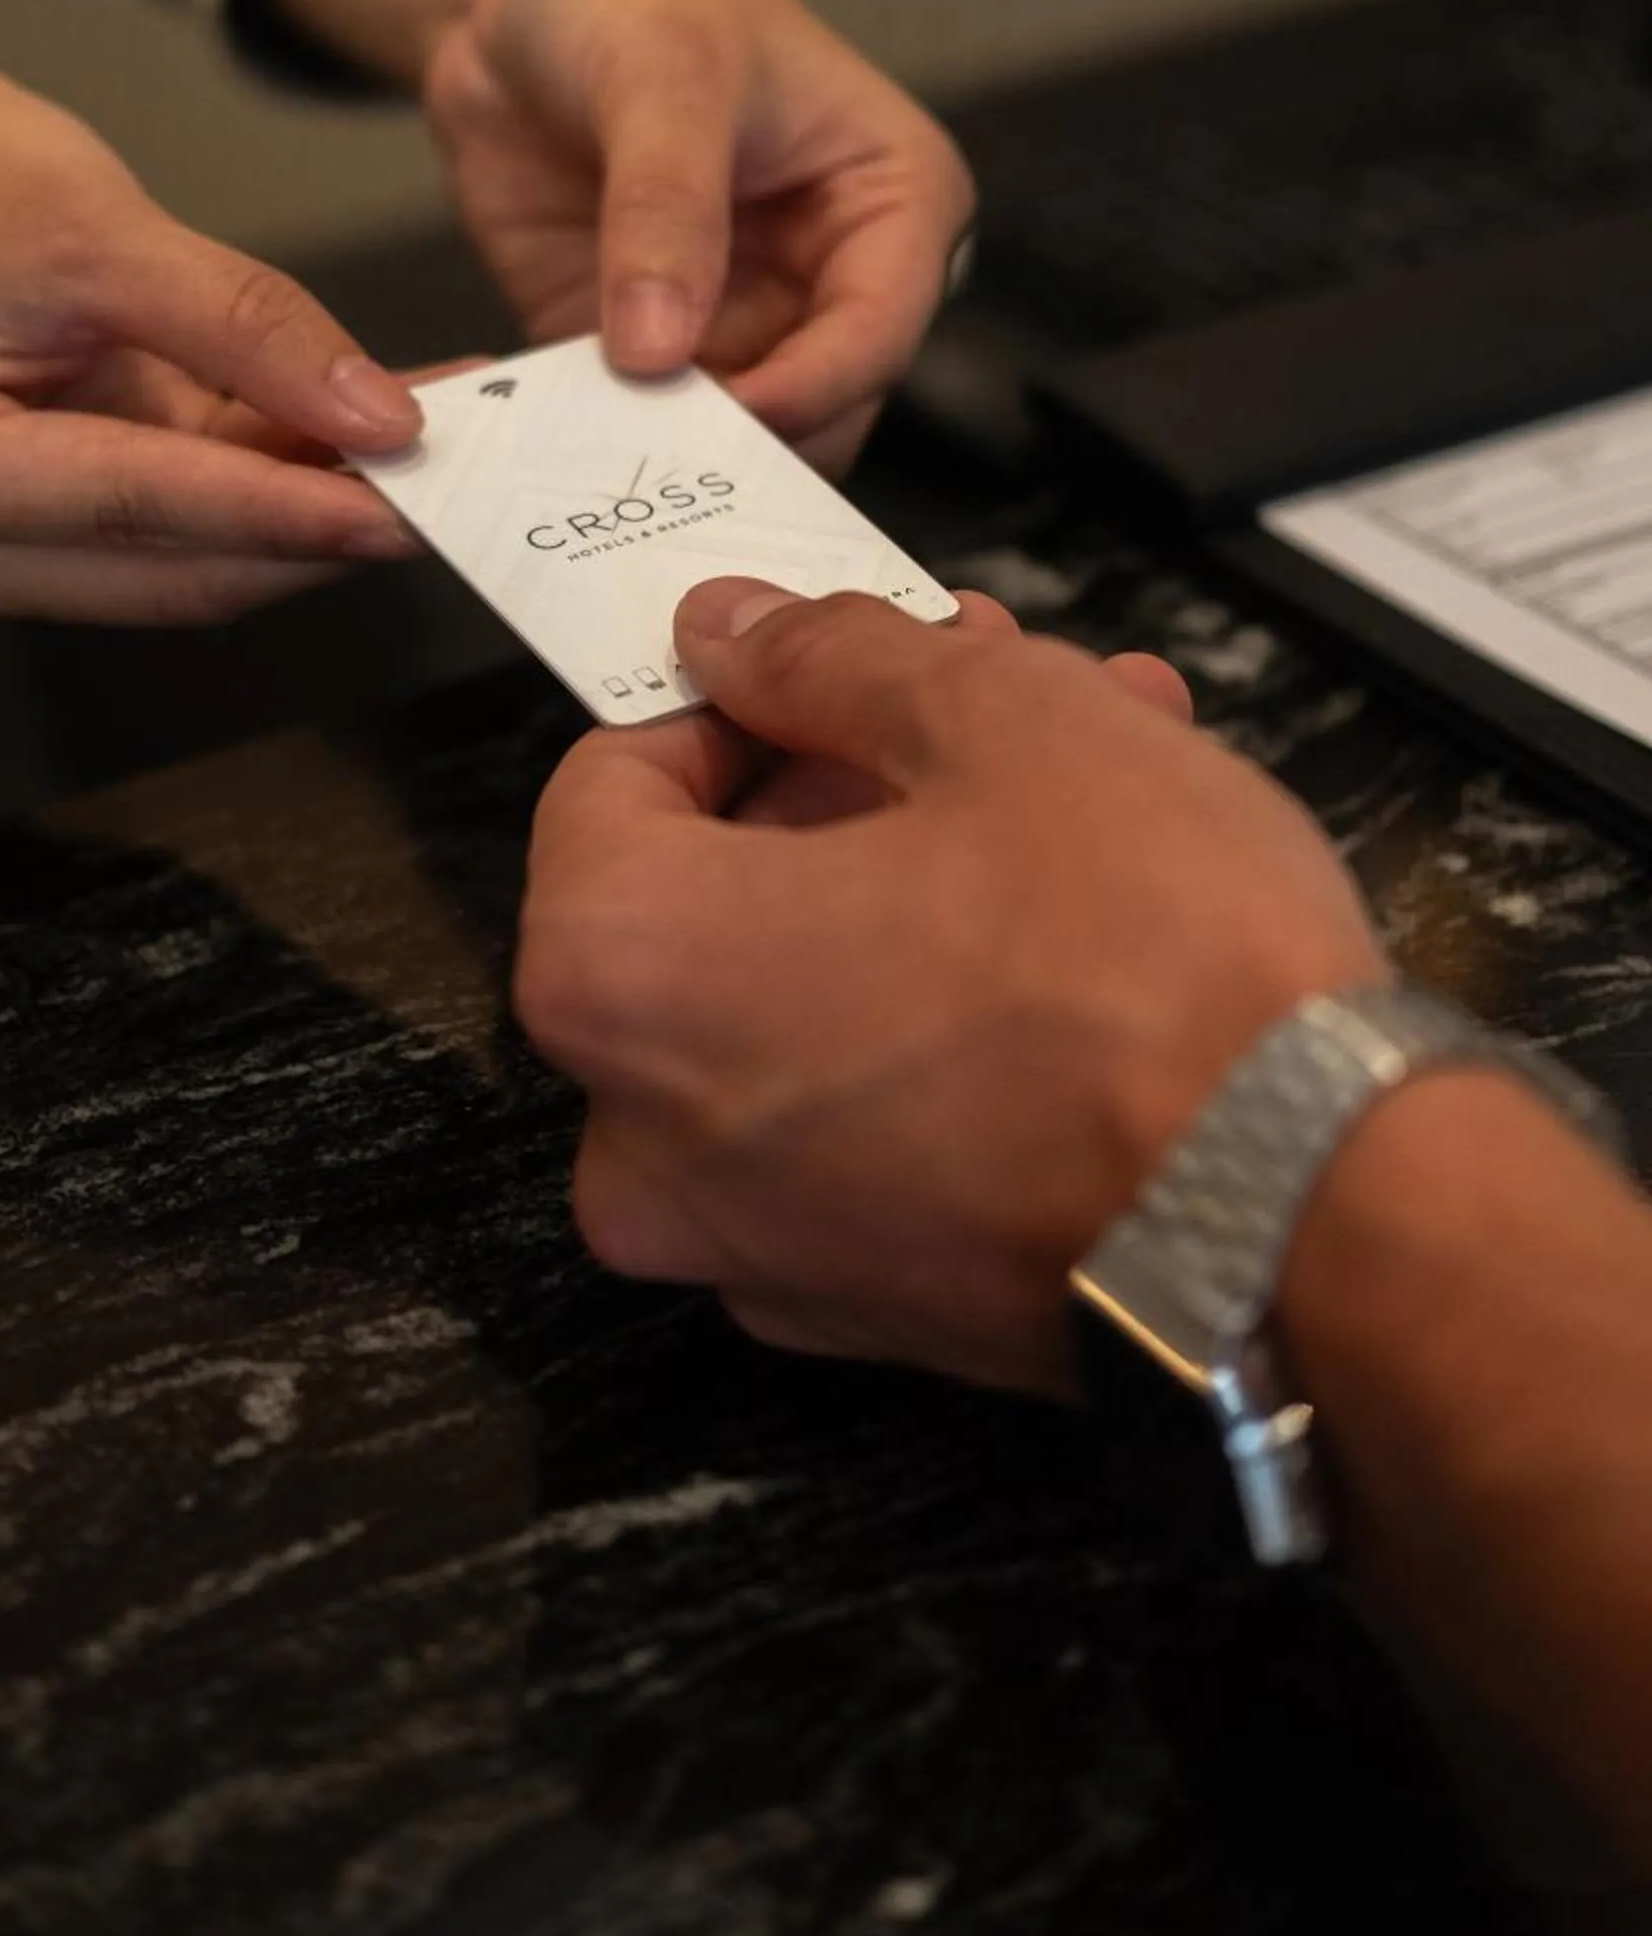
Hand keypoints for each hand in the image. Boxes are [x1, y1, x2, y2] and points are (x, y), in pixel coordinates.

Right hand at [0, 8, 424, 621]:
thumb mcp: (102, 225)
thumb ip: (246, 327)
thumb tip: (379, 418)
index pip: (132, 504)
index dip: (280, 511)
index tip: (404, 505)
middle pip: (167, 565)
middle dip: (314, 525)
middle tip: (453, 482)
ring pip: (187, 565)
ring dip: (307, 513)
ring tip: (429, 452)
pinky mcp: (35, 542)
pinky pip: (178, 532)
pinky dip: (271, 493)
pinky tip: (359, 448)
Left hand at [266, 0, 974, 468]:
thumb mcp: (661, 72)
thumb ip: (665, 208)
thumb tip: (661, 345)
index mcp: (891, 197)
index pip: (882, 327)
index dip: (816, 384)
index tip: (734, 414)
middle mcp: (828, 277)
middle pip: (821, 410)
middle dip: (746, 443)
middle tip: (666, 464)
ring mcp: (736, 321)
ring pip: (730, 440)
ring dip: (667, 454)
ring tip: (601, 460)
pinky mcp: (643, 351)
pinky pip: (632, 427)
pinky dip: (594, 443)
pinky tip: (547, 443)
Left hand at [516, 579, 1385, 1388]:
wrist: (1324, 1231)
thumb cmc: (1153, 973)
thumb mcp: (997, 722)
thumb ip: (829, 657)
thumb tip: (734, 632)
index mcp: (622, 971)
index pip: (612, 781)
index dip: (742, 697)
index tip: (843, 659)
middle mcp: (644, 1136)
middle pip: (721, 888)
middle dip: (872, 766)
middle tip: (1003, 687)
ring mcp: (755, 1241)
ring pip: (813, 992)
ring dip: (940, 867)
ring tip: (1104, 767)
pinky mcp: (872, 1303)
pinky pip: (869, 1108)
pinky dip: (952, 1009)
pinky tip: (1097, 920)